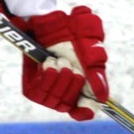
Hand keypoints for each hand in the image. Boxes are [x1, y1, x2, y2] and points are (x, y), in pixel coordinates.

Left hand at [18, 6, 108, 120]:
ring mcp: (47, 92)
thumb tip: (102, 98)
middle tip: (71, 66)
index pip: (84, 111)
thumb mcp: (91, 53)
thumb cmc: (75, 36)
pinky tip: (48, 63)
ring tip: (59, 61)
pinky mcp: (32, 89)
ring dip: (60, 79)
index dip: (85, 111)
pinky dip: (47, 78)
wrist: (52, 23)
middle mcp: (64, 93)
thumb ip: (97, 75)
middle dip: (73, 85)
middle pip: (70, 105)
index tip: (86, 105)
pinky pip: (40, 94)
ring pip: (56, 101)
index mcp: (82, 88)